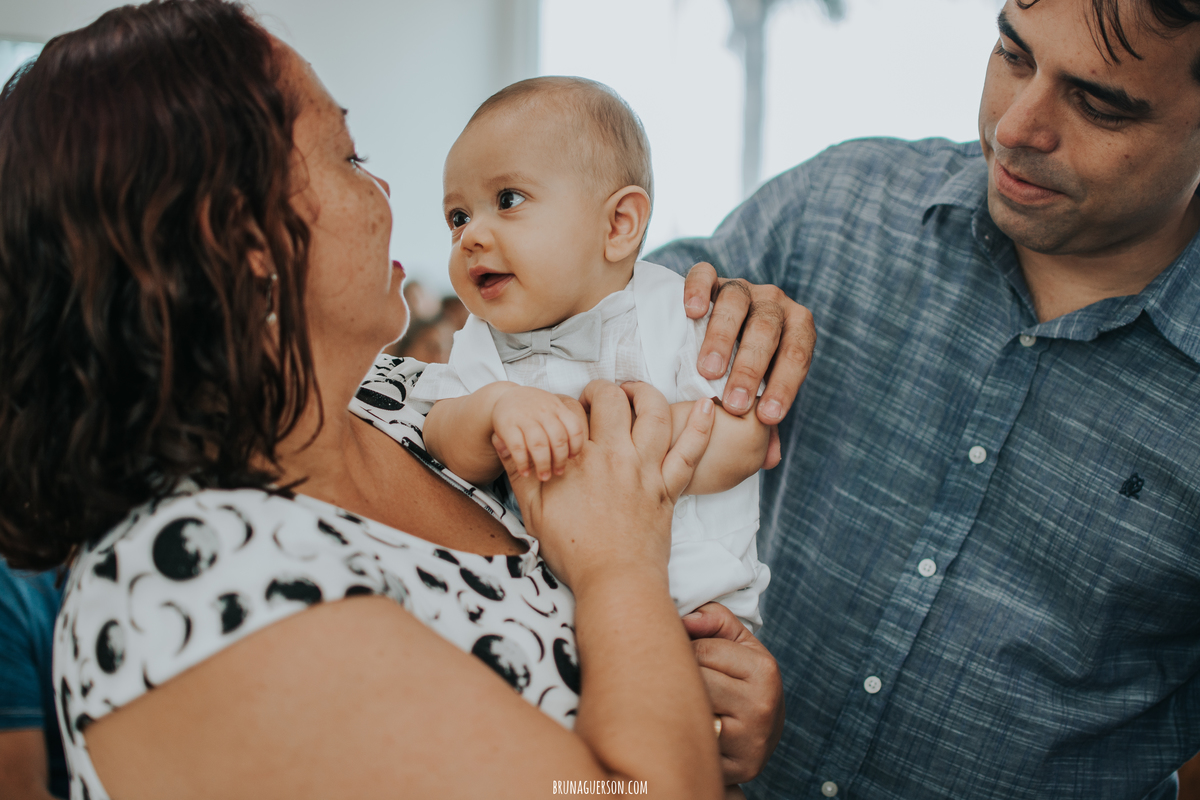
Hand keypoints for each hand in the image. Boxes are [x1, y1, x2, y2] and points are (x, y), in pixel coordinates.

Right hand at [491, 386, 586, 480]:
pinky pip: (518, 447)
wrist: (504, 396)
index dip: (576, 446)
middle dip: (560, 460)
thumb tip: (577, 453)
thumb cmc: (534, 408)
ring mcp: (525, 417)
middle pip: (558, 439)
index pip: (575, 428)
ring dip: (543, 464)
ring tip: (544, 476)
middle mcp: (543, 411)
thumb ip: (566, 425)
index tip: (572, 458)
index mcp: (558, 408)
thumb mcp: (553, 409)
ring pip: (539, 444)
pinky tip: (526, 472)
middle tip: (558, 472)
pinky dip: (522, 463)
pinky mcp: (507, 425)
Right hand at [496, 381, 714, 588]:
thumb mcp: (534, 511)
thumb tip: (504, 440)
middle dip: (602, 390)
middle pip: (613, 399)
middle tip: (596, 399)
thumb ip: (519, 471)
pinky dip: (700, 427)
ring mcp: (646, 469)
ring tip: (635, 392)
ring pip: (654, 413)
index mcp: (580, 459)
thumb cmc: (573, 552)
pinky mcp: (668, 487)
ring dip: (645, 394)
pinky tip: (705, 408)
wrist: (615, 581)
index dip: (565, 405)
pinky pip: (689, 451)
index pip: (571, 410)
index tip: (566, 414)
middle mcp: (616, 455)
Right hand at [683, 262, 815, 464]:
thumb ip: (763, 422)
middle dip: (751, 368)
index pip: (797, 354)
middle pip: (767, 328)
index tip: (767, 417)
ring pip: (736, 303)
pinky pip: (704, 274)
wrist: (721, 333)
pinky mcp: (710, 278)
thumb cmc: (746, 372)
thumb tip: (771, 458)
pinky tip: (692, 312)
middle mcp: (773, 303)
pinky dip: (700, 289)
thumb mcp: (760, 393)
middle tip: (733, 402)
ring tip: (707, 371)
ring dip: (722, 338)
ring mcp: (742, 287)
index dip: (785, 386)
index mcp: (797, 328)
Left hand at [683, 602, 784, 784]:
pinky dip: (683, 736)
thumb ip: (715, 619)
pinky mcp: (735, 770)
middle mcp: (761, 708)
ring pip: (689, 714)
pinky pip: (692, 746)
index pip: (699, 651)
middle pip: (693, 683)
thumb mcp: (740, 643)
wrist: (764, 734)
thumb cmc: (745, 680)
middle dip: (681, 678)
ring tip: (684, 701)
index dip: (686, 650)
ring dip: (678, 706)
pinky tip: (689, 729)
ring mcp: (748, 743)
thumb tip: (686, 618)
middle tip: (681, 680)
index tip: (686, 655)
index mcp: (764, 671)